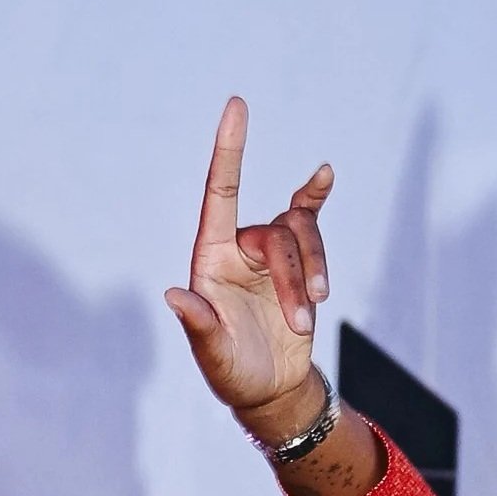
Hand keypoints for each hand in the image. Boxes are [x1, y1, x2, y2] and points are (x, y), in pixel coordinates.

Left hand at [164, 97, 331, 420]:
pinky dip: (317, 197)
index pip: (220, 194)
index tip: (236, 106)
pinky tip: (323, 175)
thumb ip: (198, 325)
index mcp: (210, 260)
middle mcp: (239, 248)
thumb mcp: (214, 356)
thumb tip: (173, 296)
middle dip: (294, 279)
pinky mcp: (299, 262)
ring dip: (313, 274)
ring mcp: (270, 253)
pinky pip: (309, 219)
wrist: (268, 389)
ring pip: (302, 237)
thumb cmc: (232, 373)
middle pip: (276, 236)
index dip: (228, 151)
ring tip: (310, 320)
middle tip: (302, 323)